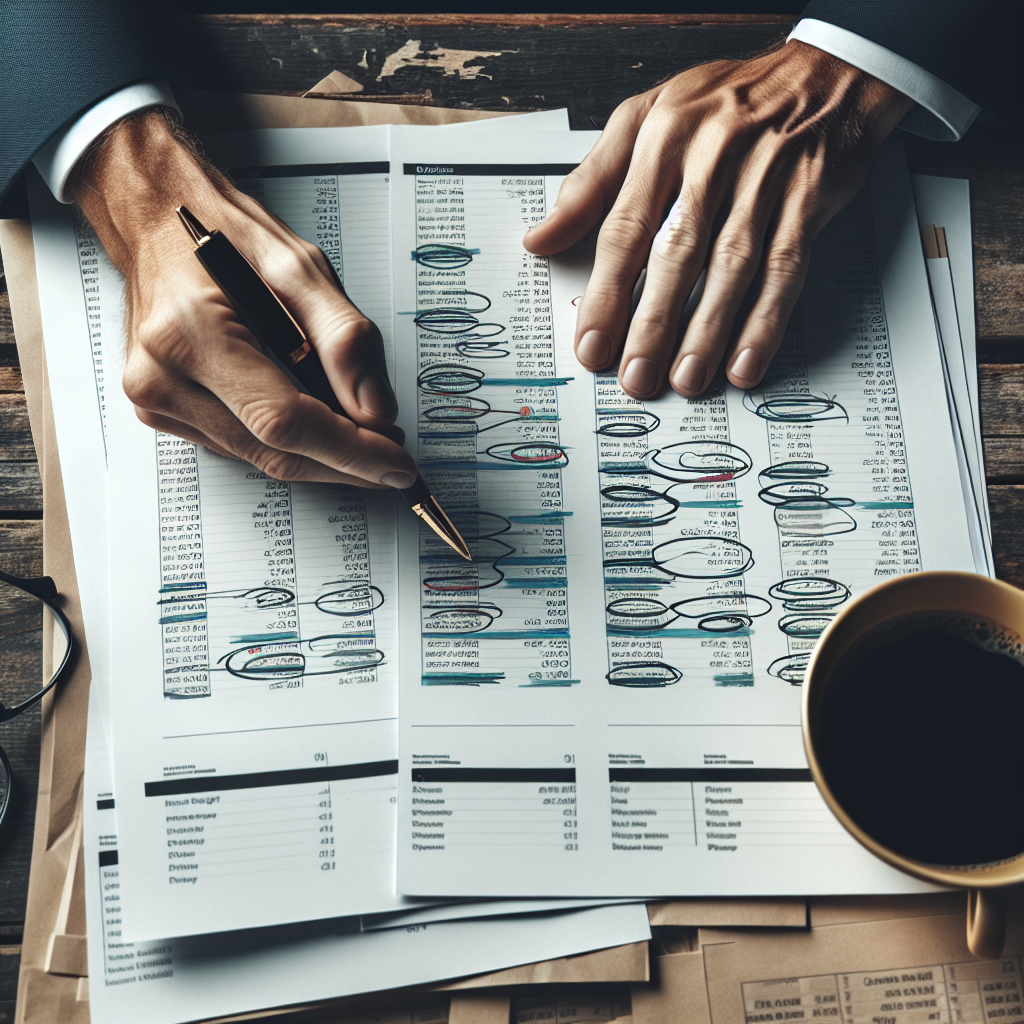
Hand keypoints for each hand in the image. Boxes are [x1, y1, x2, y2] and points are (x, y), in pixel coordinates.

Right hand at [70, 110, 415, 487]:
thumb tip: (375, 410)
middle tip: (393, 452)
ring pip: (263, 458)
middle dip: (344, 460)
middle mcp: (161, 376)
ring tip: (362, 431)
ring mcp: (157, 402)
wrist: (159, 222)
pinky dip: (288, 443)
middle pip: (275, 451)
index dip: (348, 449)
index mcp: (189, 332)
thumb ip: (344, 337)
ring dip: (321, 456)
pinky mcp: (164, 414)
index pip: (283, 420)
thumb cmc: (227, 237)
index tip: (397, 463)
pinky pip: (244, 448)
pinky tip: (317, 422)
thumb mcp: (300, 266)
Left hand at [524, 41, 913, 398]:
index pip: (625, 228)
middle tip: (636, 376)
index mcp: (662, 139)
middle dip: (653, 324)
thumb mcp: (645, 117)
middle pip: (677, 254)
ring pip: (731, 266)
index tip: (593, 344)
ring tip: (686, 379)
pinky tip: (746, 359)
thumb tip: (542, 237)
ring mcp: (766, 179)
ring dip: (708, 331)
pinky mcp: (810, 199)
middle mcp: (712, 158)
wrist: (823, 73)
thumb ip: (590, 182)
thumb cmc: (724, 102)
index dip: (607, 294)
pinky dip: (766, 320)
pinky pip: (786, 267)